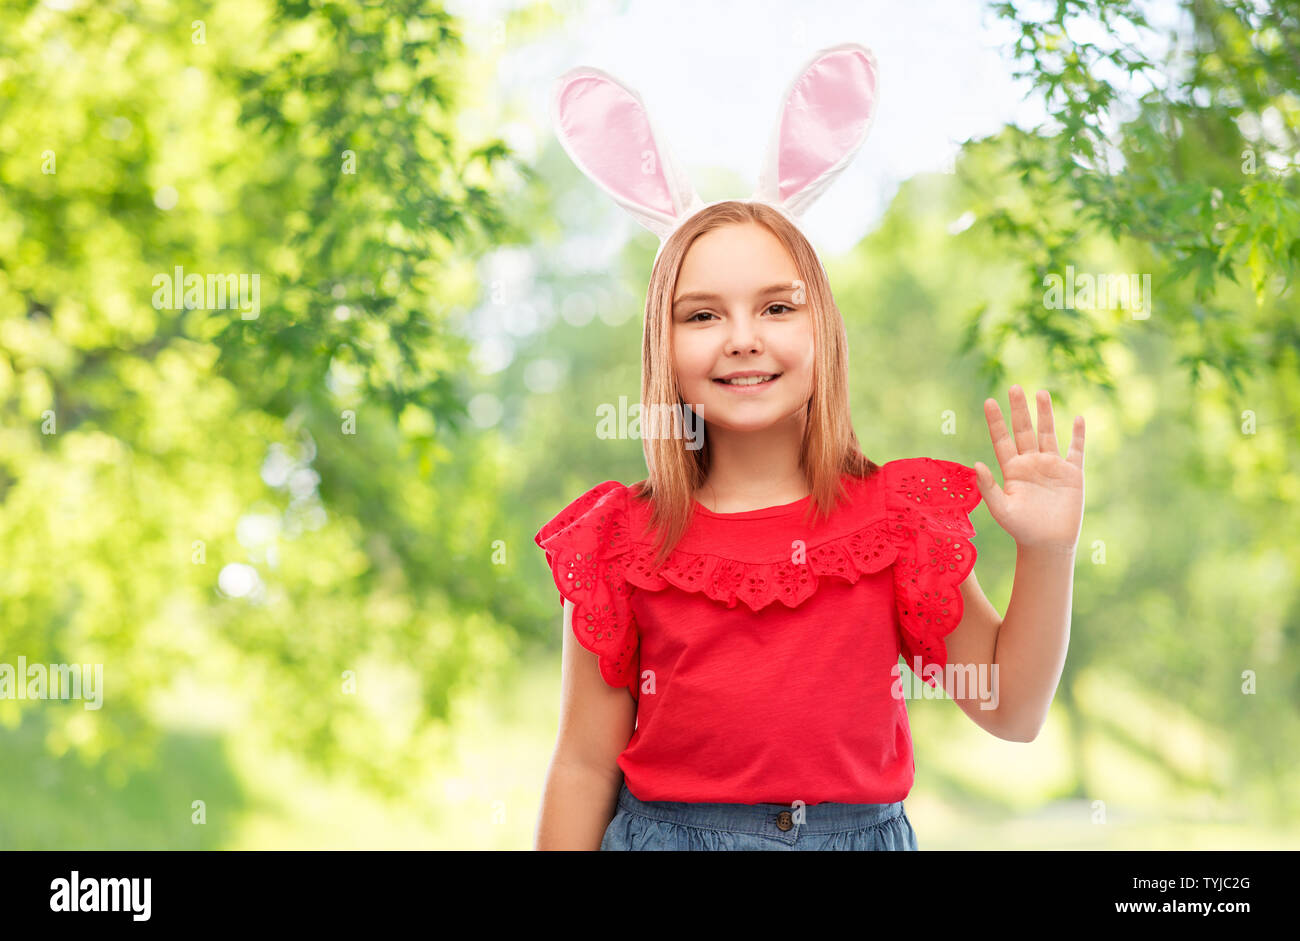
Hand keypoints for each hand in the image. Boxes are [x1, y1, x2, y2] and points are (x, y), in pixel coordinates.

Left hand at [974, 386, 1084, 551]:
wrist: (1048, 544)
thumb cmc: (1021, 529)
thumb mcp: (1001, 509)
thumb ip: (988, 487)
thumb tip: (977, 463)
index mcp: (1012, 470)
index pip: (1002, 439)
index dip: (996, 421)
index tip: (989, 401)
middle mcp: (1030, 463)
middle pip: (1024, 430)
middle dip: (1019, 409)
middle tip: (1014, 387)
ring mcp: (1051, 467)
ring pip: (1048, 434)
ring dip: (1045, 414)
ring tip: (1041, 393)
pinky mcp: (1072, 474)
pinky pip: (1075, 450)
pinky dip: (1078, 435)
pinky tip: (1077, 418)